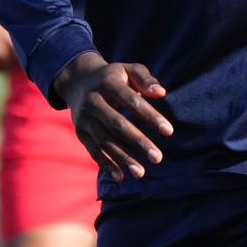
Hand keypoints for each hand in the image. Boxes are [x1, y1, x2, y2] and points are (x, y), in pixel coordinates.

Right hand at [53, 52, 173, 182]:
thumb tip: (161, 93)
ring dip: (122, 158)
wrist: (78, 81)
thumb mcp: (128, 70)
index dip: (150, 116)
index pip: (132, 102)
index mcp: (108, 84)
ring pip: (104, 141)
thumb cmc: (113, 76)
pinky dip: (106, 164)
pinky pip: (93, 151)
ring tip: (141, 173)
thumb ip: (145, 79)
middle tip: (158, 158)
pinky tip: (121, 177)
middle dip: (138, 142)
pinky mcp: (80, 133)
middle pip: (117, 125)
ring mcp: (85, 119)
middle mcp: (93, 102)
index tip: (169, 131)